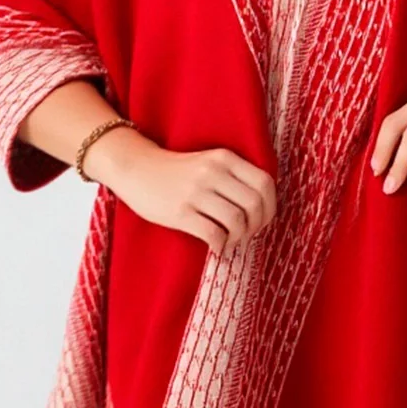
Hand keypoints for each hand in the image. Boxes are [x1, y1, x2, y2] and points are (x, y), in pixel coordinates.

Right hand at [93, 133, 277, 257]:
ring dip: (238, 238)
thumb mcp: (211, 163)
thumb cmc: (178, 171)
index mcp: (225, 158)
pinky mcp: (180, 212)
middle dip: (257, 226)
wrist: (136, 169)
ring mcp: (196, 192)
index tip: (261, 220)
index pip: (265, 183)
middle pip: (254, 205)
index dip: (270, 207)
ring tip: (230, 242)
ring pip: (237, 221)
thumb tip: (263, 210)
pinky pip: (213, 234)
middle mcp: (213, 172)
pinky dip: (221, 246)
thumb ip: (235, 177)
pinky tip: (217, 249)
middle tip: (246, 235)